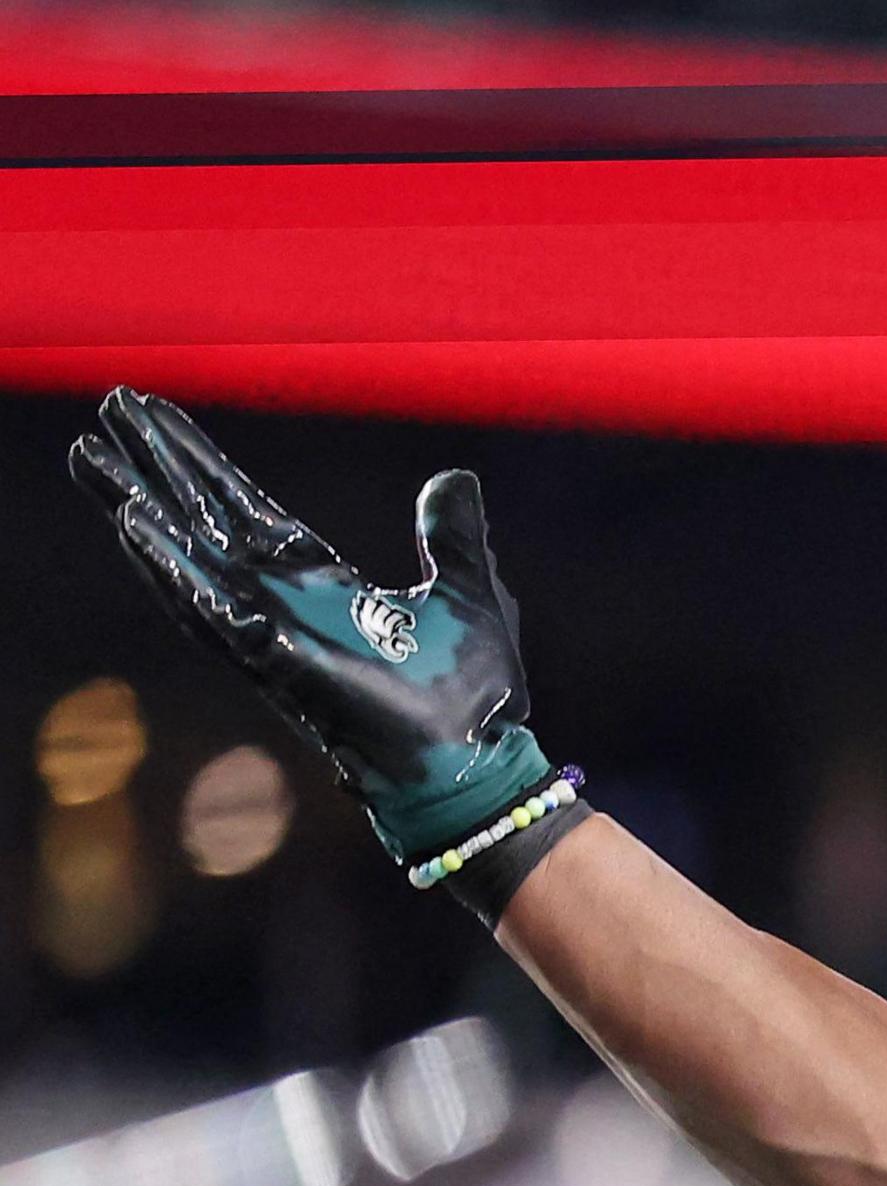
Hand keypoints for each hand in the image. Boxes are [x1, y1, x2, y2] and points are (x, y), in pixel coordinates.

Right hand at [70, 389, 551, 865]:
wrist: (478, 758)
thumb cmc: (473, 692)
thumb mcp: (469, 589)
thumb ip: (452, 534)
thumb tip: (452, 477)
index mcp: (324, 587)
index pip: (250, 512)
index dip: (206, 466)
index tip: (159, 417)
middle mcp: (285, 606)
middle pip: (206, 523)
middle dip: (157, 469)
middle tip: (111, 410)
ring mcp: (274, 634)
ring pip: (189, 560)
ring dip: (141, 509)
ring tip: (93, 459)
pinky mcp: (277, 664)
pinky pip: (213, 612)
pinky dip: (173, 571)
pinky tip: (135, 526)